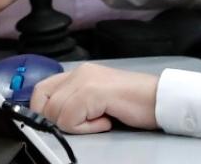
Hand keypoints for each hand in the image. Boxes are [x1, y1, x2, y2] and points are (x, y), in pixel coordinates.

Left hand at [31, 64, 159, 133]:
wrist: (160, 99)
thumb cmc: (134, 103)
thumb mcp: (97, 100)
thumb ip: (75, 101)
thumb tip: (52, 117)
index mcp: (79, 73)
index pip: (41, 90)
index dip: (41, 110)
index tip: (56, 124)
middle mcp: (80, 72)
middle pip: (44, 103)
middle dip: (60, 120)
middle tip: (86, 123)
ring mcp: (85, 80)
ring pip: (55, 113)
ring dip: (76, 125)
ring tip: (100, 120)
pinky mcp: (93, 92)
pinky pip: (70, 119)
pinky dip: (87, 128)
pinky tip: (106, 121)